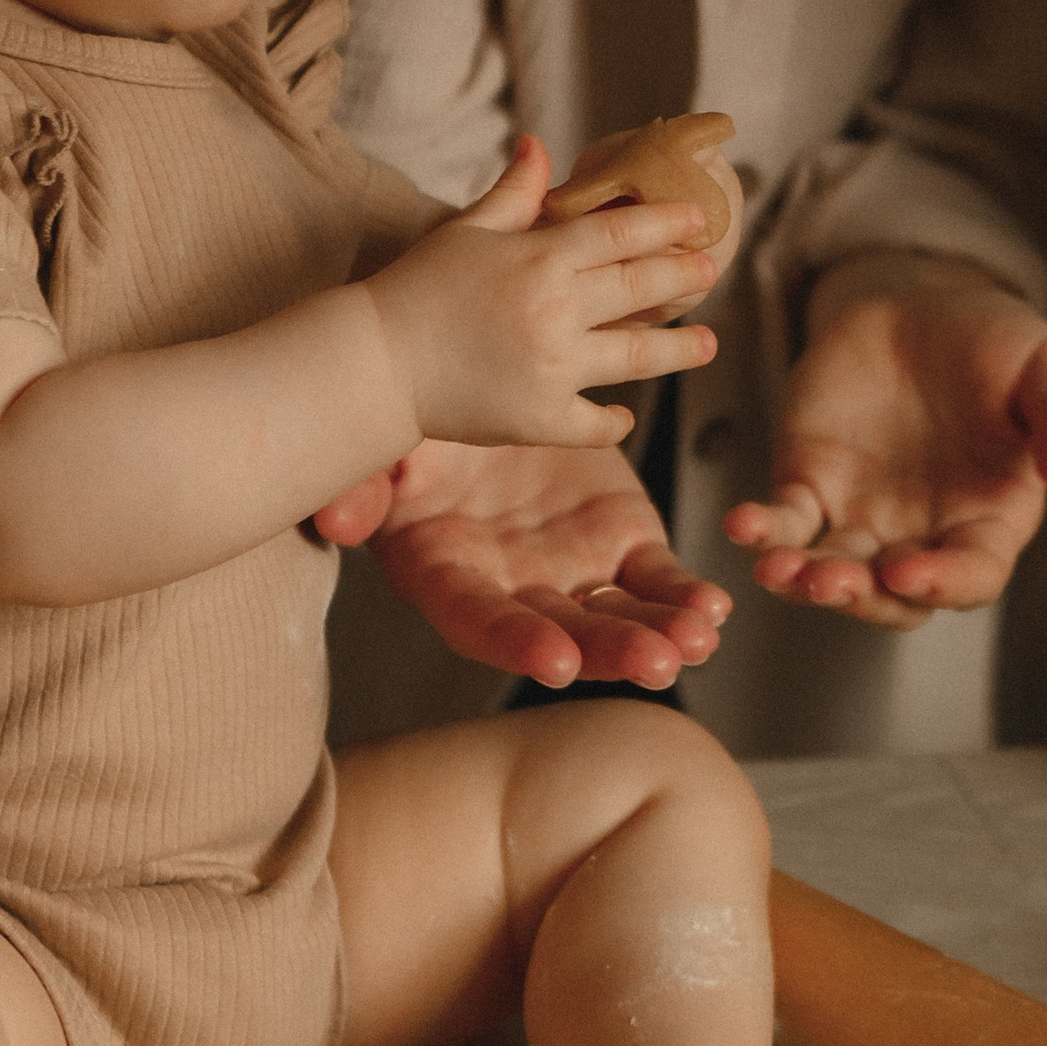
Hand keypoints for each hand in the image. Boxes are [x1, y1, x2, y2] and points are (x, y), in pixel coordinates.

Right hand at [311, 438, 732, 689]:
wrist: (486, 383)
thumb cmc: (422, 424)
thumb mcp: (387, 447)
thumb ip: (364, 485)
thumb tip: (333, 517)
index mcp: (448, 575)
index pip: (478, 620)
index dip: (514, 642)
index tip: (555, 661)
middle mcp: (512, 589)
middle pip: (561, 633)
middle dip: (609, 650)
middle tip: (656, 662)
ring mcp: (571, 573)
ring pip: (618, 615)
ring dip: (660, 633)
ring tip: (698, 640)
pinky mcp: (621, 544)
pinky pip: (657, 579)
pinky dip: (685, 596)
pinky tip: (713, 610)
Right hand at [359, 137, 718, 449]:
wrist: (376, 362)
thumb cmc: (418, 288)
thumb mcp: (467, 230)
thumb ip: (514, 192)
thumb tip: (540, 144)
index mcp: (540, 258)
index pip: (620, 234)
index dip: (665, 223)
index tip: (697, 218)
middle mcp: (556, 310)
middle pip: (641, 288)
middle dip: (683, 277)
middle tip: (712, 271)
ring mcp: (553, 367)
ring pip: (636, 357)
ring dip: (680, 350)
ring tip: (709, 344)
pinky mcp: (541, 418)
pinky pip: (595, 422)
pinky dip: (613, 420)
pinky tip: (625, 414)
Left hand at [724, 252, 1046, 628]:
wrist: (922, 306)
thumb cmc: (1000, 346)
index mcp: (989, 522)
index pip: (971, 575)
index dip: (942, 583)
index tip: (908, 572)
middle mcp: (923, 537)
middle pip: (892, 595)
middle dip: (860, 596)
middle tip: (829, 582)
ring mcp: (862, 519)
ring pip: (831, 572)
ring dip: (803, 579)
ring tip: (779, 569)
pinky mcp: (810, 487)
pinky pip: (784, 522)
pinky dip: (762, 530)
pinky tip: (742, 524)